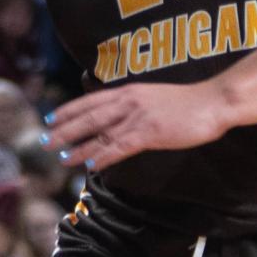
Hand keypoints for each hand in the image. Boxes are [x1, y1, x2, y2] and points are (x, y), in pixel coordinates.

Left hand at [46, 79, 227, 172]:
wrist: (212, 102)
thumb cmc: (188, 103)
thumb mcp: (155, 98)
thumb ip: (136, 106)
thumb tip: (121, 117)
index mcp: (129, 91)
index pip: (90, 101)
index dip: (69, 110)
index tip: (50, 118)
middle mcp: (128, 101)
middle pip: (88, 116)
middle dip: (64, 129)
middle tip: (44, 141)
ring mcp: (137, 116)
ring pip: (100, 132)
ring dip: (79, 146)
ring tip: (61, 157)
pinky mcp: (149, 132)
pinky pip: (120, 146)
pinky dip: (103, 156)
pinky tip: (91, 165)